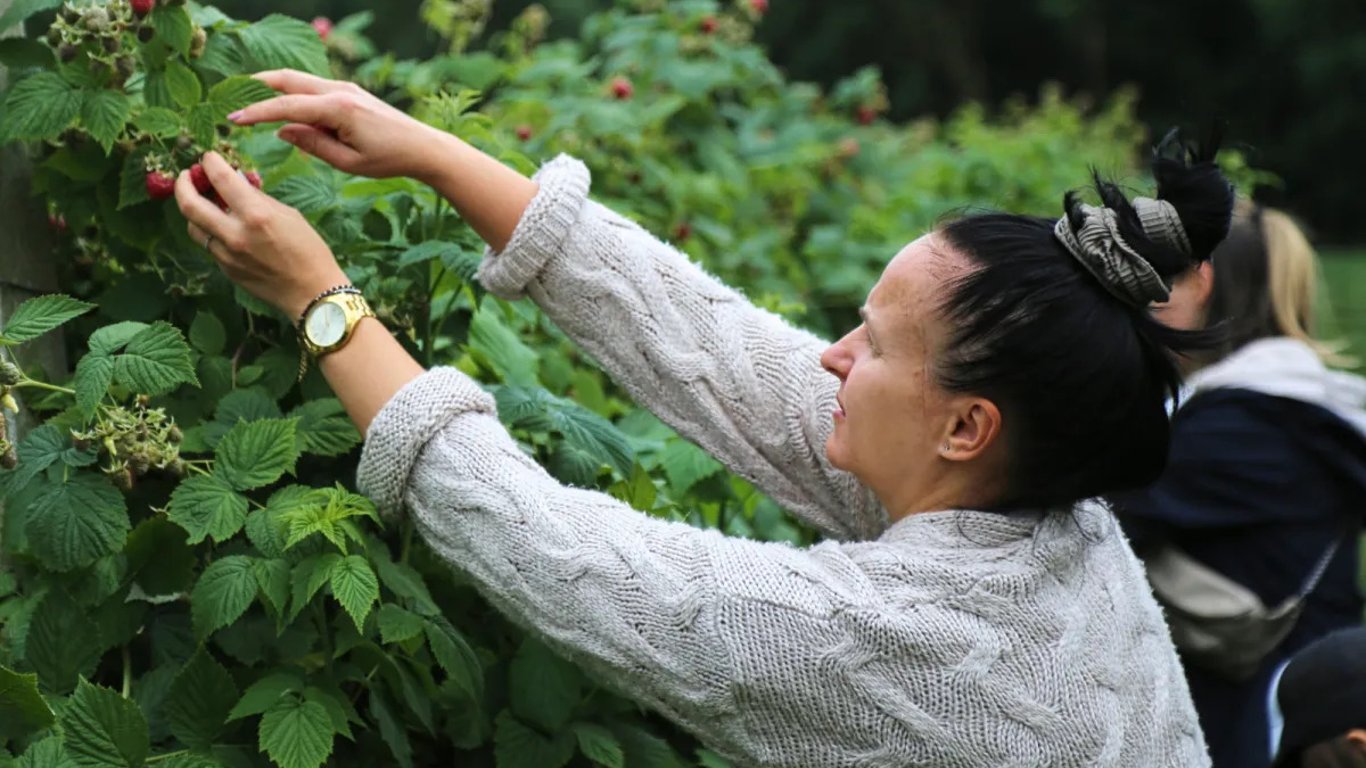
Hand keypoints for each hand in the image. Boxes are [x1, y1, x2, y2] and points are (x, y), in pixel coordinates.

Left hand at [175, 151, 348, 318]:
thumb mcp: (290, 215)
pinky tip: (223, 227)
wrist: (312, 293)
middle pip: (190, 205)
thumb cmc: (310, 251)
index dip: (211, 162)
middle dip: (183, 185)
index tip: (209, 157)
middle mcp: (236, 234)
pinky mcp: (226, 269)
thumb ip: (259, 198)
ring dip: (194, 211)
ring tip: (203, 203)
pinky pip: (210, 245)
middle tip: (186, 176)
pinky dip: (211, 231)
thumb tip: (238, 182)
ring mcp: (227, 255)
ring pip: (194, 227)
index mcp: (256, 215)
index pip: (222, 179)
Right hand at [229, 70, 443, 181]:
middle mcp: (339, 90)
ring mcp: (345, 87)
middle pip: (288, 80)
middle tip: (232, 96)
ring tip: (249, 98)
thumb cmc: (388, 159)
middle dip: (258, 86)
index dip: (257, 112)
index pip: (287, 107)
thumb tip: (282, 130)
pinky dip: (293, 93)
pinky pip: (313, 88)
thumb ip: (313, 144)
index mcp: (338, 109)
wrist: (423, 147)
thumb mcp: (348, 162)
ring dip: (274, 87)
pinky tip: (282, 106)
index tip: (233, 118)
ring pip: (299, 80)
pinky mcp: (349, 91)